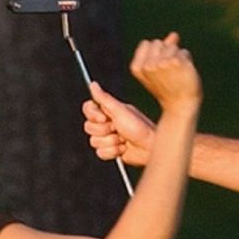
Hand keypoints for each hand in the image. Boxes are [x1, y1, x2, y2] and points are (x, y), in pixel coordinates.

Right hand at [83, 35, 189, 169]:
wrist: (150, 147)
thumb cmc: (139, 127)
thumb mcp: (120, 110)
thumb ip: (104, 98)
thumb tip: (92, 84)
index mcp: (108, 111)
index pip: (88, 109)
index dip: (93, 115)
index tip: (104, 118)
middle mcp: (106, 123)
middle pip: (89, 127)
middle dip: (104, 131)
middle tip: (118, 129)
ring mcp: (108, 137)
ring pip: (94, 142)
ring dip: (111, 142)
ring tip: (124, 140)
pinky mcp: (110, 151)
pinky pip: (100, 153)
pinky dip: (112, 152)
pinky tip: (123, 149)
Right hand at [128, 31, 199, 109]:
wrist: (181, 105)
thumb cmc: (169, 88)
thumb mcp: (158, 69)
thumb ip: (162, 50)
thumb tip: (174, 35)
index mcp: (137, 67)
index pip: (146, 43)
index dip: (155, 53)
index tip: (158, 70)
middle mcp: (147, 65)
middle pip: (158, 42)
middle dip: (165, 52)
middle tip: (169, 73)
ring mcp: (161, 63)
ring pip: (172, 46)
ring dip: (177, 56)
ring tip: (177, 73)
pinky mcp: (175, 62)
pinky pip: (183, 52)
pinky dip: (187, 60)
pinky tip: (185, 73)